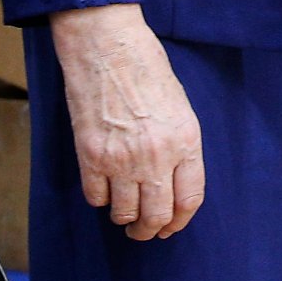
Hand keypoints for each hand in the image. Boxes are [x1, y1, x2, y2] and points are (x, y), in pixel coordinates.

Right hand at [50, 4, 204, 240]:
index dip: (179, 221)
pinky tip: (103, 188)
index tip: (170, 227)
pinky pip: (96, 197)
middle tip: (144, 231)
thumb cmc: (147, 70)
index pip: (189, 199)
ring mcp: (122, 159)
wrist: (108, 49)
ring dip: (124, 218)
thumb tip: (173, 182)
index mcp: (185, 141)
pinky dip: (100, 199)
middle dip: (151, 230)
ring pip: (125, 213)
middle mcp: (156, 156)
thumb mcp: (180, 107)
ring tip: (123, 213)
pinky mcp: (91, 157)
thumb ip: (180, 147)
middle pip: (157, 215)